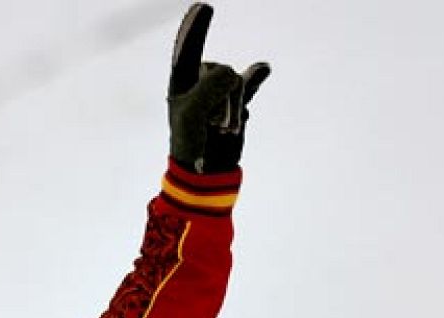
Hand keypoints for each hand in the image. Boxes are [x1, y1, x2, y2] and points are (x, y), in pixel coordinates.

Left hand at [167, 3, 269, 173]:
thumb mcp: (193, 112)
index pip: (187, 49)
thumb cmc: (190, 142)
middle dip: (221, 99)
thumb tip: (233, 74)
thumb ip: (211, 86)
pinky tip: (263, 68)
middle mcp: (199, 82)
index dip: (195, 28)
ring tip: (221, 129)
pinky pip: (249, 85)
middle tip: (210, 125)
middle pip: (221, 72)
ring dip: (233, 108)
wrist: (204, 174)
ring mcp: (218, 92)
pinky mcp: (236, 104)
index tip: (203, 6)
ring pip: (236, 84)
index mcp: (180, 82)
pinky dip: (255, 78)